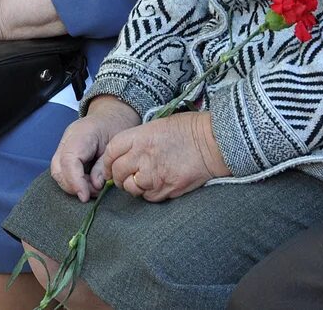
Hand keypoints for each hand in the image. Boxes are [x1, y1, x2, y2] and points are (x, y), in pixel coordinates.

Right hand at [50, 96, 141, 201]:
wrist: (111, 115)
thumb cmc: (116, 127)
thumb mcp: (116, 145)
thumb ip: (103, 166)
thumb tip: (95, 185)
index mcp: (82, 133)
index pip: (69, 160)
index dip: (75, 181)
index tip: (85, 196)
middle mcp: (68, 138)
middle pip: (58, 168)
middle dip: (72, 186)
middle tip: (92, 194)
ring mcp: (63, 144)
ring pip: (57, 171)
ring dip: (71, 185)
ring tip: (91, 189)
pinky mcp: (64, 151)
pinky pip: (61, 169)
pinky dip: (71, 180)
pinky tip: (86, 183)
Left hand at [102, 112, 231, 202]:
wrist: (214, 143)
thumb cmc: (189, 129)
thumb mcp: (159, 125)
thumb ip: (139, 139)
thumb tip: (126, 154)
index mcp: (140, 137)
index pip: (111, 152)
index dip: (107, 161)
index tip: (110, 165)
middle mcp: (143, 157)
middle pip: (117, 172)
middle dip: (118, 175)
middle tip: (125, 175)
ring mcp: (154, 176)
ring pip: (130, 188)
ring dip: (133, 186)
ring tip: (143, 179)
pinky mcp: (166, 190)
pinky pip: (148, 197)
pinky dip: (149, 193)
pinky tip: (157, 184)